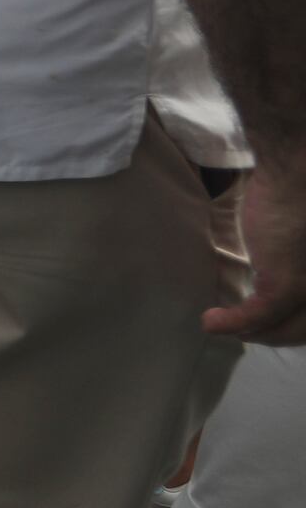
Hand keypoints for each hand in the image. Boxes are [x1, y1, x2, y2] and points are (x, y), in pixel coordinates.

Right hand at [206, 169, 305, 344]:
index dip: (288, 326)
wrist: (296, 173)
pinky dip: (233, 322)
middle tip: (242, 330)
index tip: (260, 323)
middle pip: (301, 330)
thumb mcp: (299, 236)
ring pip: (283, 327)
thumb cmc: (299, 194)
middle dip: (270, 335)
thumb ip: (292, 258)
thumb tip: (270, 267)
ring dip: (250, 334)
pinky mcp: (286, 283)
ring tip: (220, 325)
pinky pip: (259, 314)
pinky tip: (210, 321)